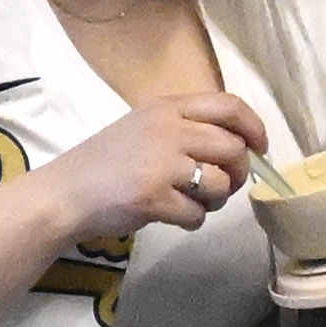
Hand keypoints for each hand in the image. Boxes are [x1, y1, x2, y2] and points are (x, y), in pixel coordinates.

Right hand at [58, 82, 265, 248]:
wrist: (65, 193)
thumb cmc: (106, 162)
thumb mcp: (144, 126)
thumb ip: (184, 127)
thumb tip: (237, 145)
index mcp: (166, 108)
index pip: (228, 105)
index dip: (253, 127)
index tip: (260, 147)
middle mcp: (167, 130)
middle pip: (232, 148)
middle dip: (238, 173)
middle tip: (225, 186)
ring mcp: (160, 164)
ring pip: (219, 184)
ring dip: (214, 200)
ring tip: (193, 202)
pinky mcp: (154, 198)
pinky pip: (197, 215)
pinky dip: (191, 221)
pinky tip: (172, 215)